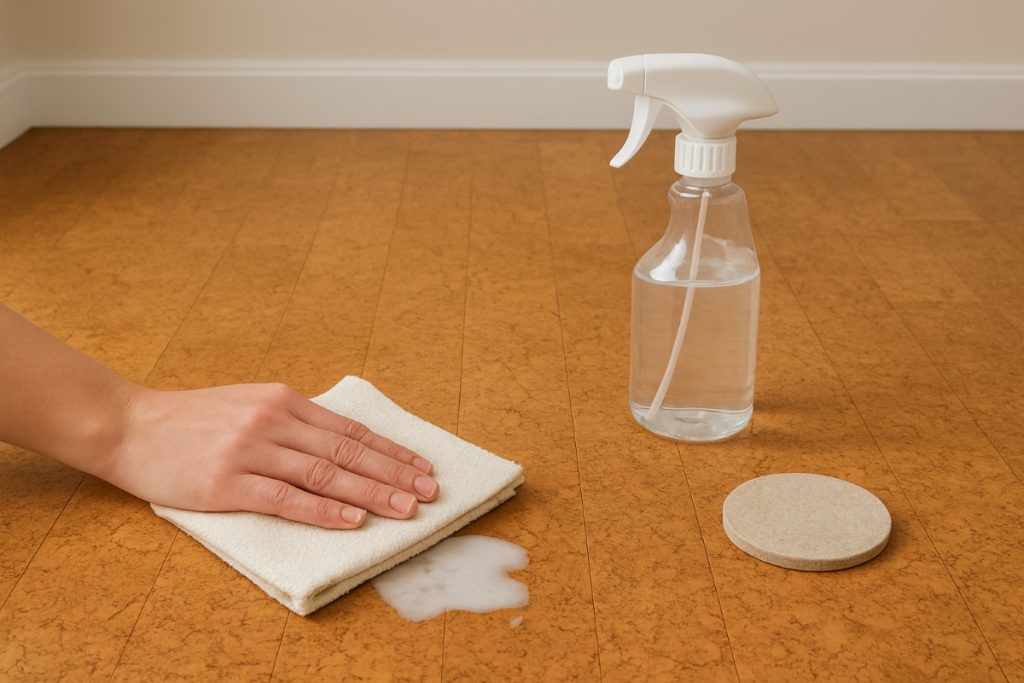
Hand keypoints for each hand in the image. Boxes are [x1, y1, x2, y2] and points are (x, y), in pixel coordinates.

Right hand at [103, 383, 439, 528]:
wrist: (129, 424)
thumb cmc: (192, 418)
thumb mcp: (248, 403)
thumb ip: (291, 420)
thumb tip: (340, 444)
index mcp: (282, 400)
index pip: (350, 429)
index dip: (390, 450)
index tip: (421, 467)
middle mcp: (273, 421)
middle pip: (347, 451)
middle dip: (394, 473)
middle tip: (428, 493)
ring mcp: (250, 451)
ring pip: (325, 474)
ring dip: (371, 493)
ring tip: (405, 509)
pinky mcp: (226, 483)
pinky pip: (286, 499)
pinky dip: (324, 510)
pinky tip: (352, 519)